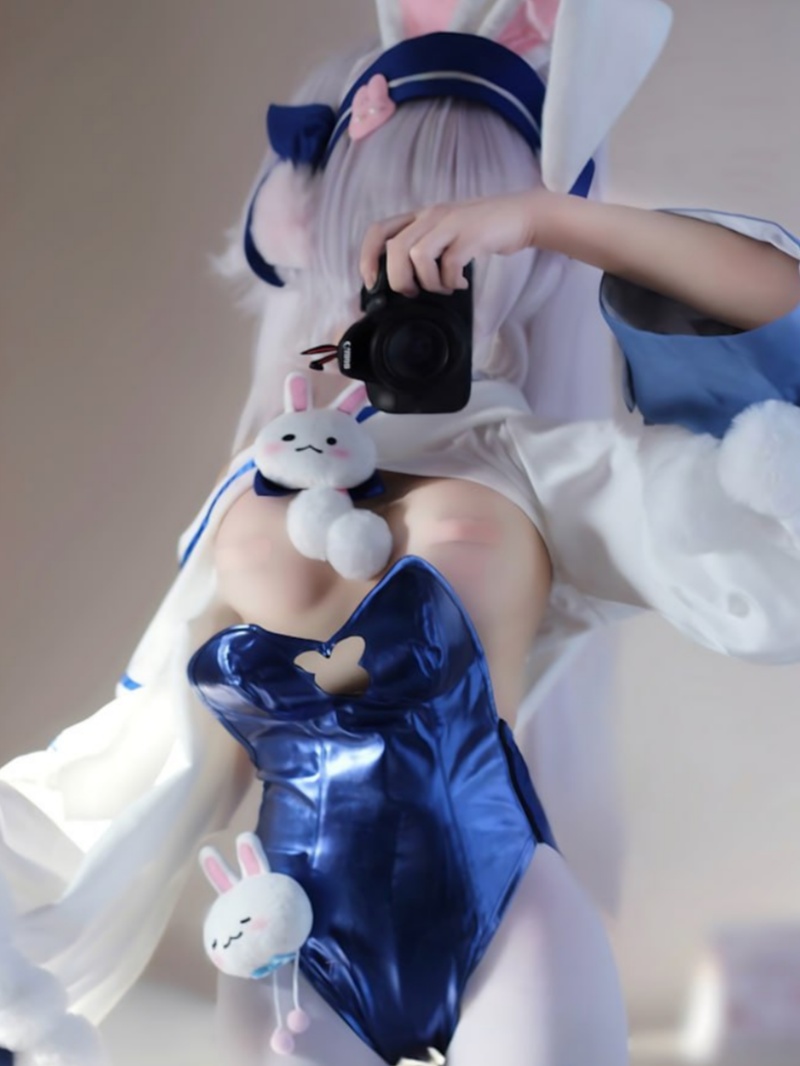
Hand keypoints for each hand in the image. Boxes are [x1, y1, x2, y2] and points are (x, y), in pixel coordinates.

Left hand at [359, 189, 557, 296]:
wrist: (520, 216)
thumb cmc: (482, 231)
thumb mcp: (447, 233)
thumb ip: (426, 248)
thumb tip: (405, 282)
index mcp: (421, 217)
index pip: (379, 231)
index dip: (367, 257)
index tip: (372, 282)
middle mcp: (431, 216)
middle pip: (395, 249)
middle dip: (399, 279)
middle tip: (414, 292)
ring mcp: (451, 224)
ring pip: (417, 256)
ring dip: (428, 282)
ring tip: (444, 287)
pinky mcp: (471, 235)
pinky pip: (449, 263)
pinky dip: (451, 281)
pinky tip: (460, 283)